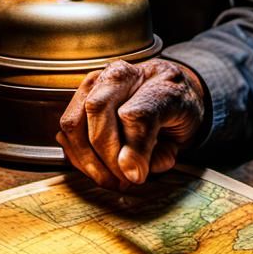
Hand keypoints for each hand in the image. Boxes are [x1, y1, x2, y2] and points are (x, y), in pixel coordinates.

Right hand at [57, 58, 205, 189]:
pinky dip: (77, 154)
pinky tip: (97, 167)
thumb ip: (162, 152)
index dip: (135, 151)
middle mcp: (125, 73)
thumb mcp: (185, 132)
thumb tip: (131, 171)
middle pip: (98, 110)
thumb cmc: (177, 112)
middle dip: (106, 155)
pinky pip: (67, 128)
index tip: (137, 176)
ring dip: (87, 159)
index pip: (137, 114)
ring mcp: (99, 81)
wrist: (170, 94)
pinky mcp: (82, 96)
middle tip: (122, 180)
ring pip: (75, 121)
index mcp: (159, 79)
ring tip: (109, 179)